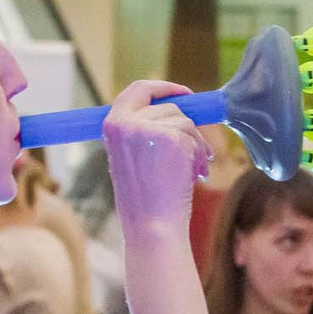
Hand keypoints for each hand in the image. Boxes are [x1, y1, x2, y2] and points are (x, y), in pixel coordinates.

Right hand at [100, 80, 212, 231]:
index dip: (163, 88)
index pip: (138, 90)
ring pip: (185, 122)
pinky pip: (195, 136)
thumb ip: (141, 130)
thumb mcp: (130, 156)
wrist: (152, 225)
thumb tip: (174, 109)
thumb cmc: (144, 198)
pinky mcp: (172, 138)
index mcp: (112, 124)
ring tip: (194, 169)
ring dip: (196, 144)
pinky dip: (200, 154)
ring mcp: (149, 128)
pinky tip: (195, 174)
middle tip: (196, 146)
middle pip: (168, 107)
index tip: (184, 94)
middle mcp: (126, 122)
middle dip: (186, 126)